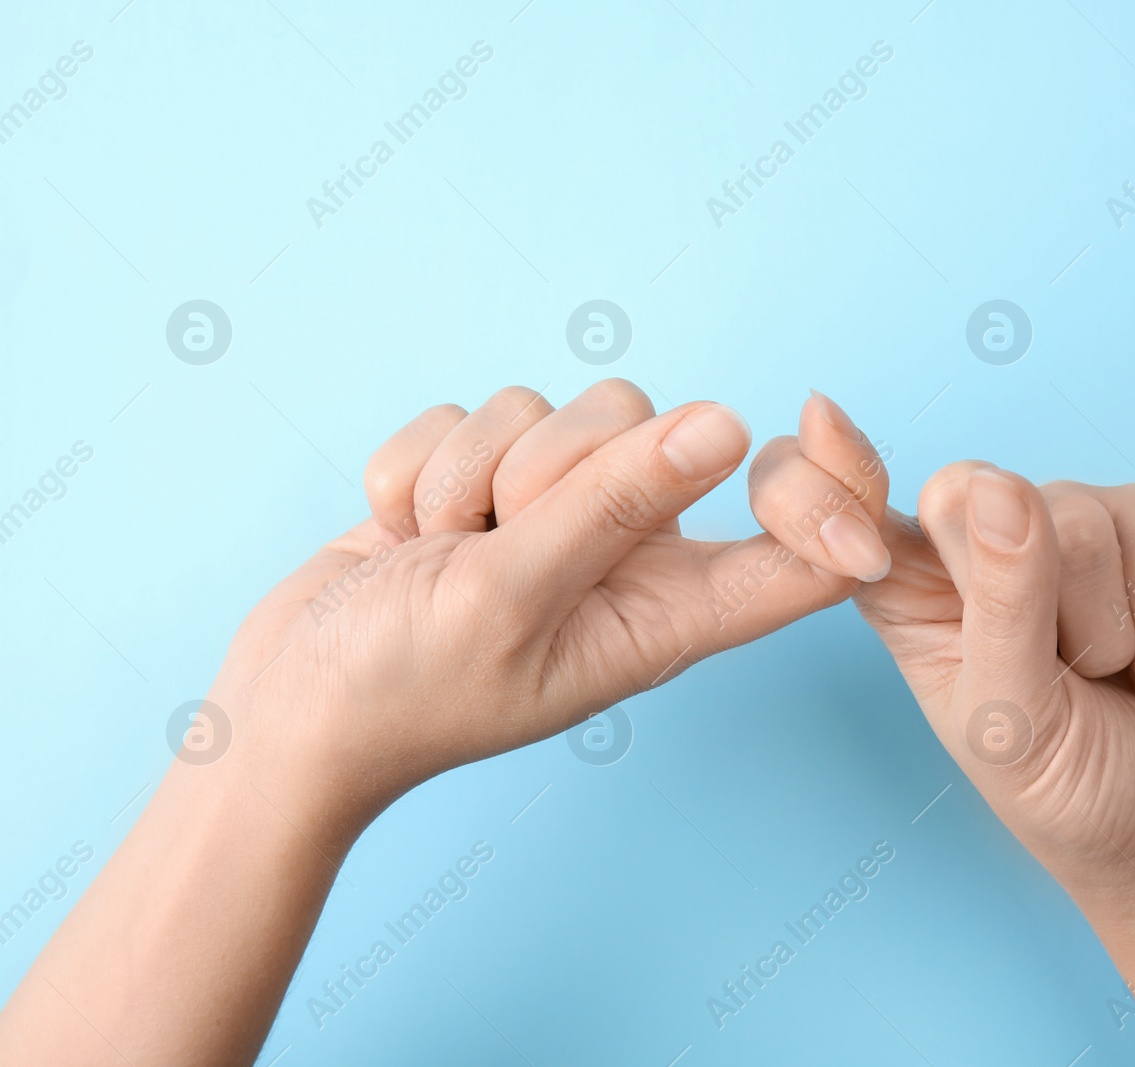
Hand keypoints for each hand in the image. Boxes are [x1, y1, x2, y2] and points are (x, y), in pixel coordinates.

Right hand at [217, 379, 839, 839]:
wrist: (289, 707)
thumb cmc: (406, 687)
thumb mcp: (513, 599)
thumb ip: (614, 507)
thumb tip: (727, 425)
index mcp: (669, 611)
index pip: (804, 551)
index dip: (833, 483)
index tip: (810, 421)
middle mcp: (626, 556)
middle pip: (655, 427)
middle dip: (556, 460)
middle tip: (497, 536)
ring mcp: (552, 514)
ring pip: (553, 405)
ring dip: (474, 468)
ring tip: (440, 550)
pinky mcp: (484, 481)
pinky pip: (473, 410)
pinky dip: (422, 466)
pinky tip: (404, 534)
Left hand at [749, 391, 1134, 903]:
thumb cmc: (1071, 788)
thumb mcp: (1010, 719)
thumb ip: (1000, 605)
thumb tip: (997, 485)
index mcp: (909, 594)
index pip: (850, 510)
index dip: (831, 465)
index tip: (818, 417)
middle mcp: (981, 546)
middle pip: (967, 491)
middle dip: (1022, 592)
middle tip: (1054, 670)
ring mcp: (1069, 527)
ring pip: (1073, 516)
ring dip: (1103, 628)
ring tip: (1112, 677)